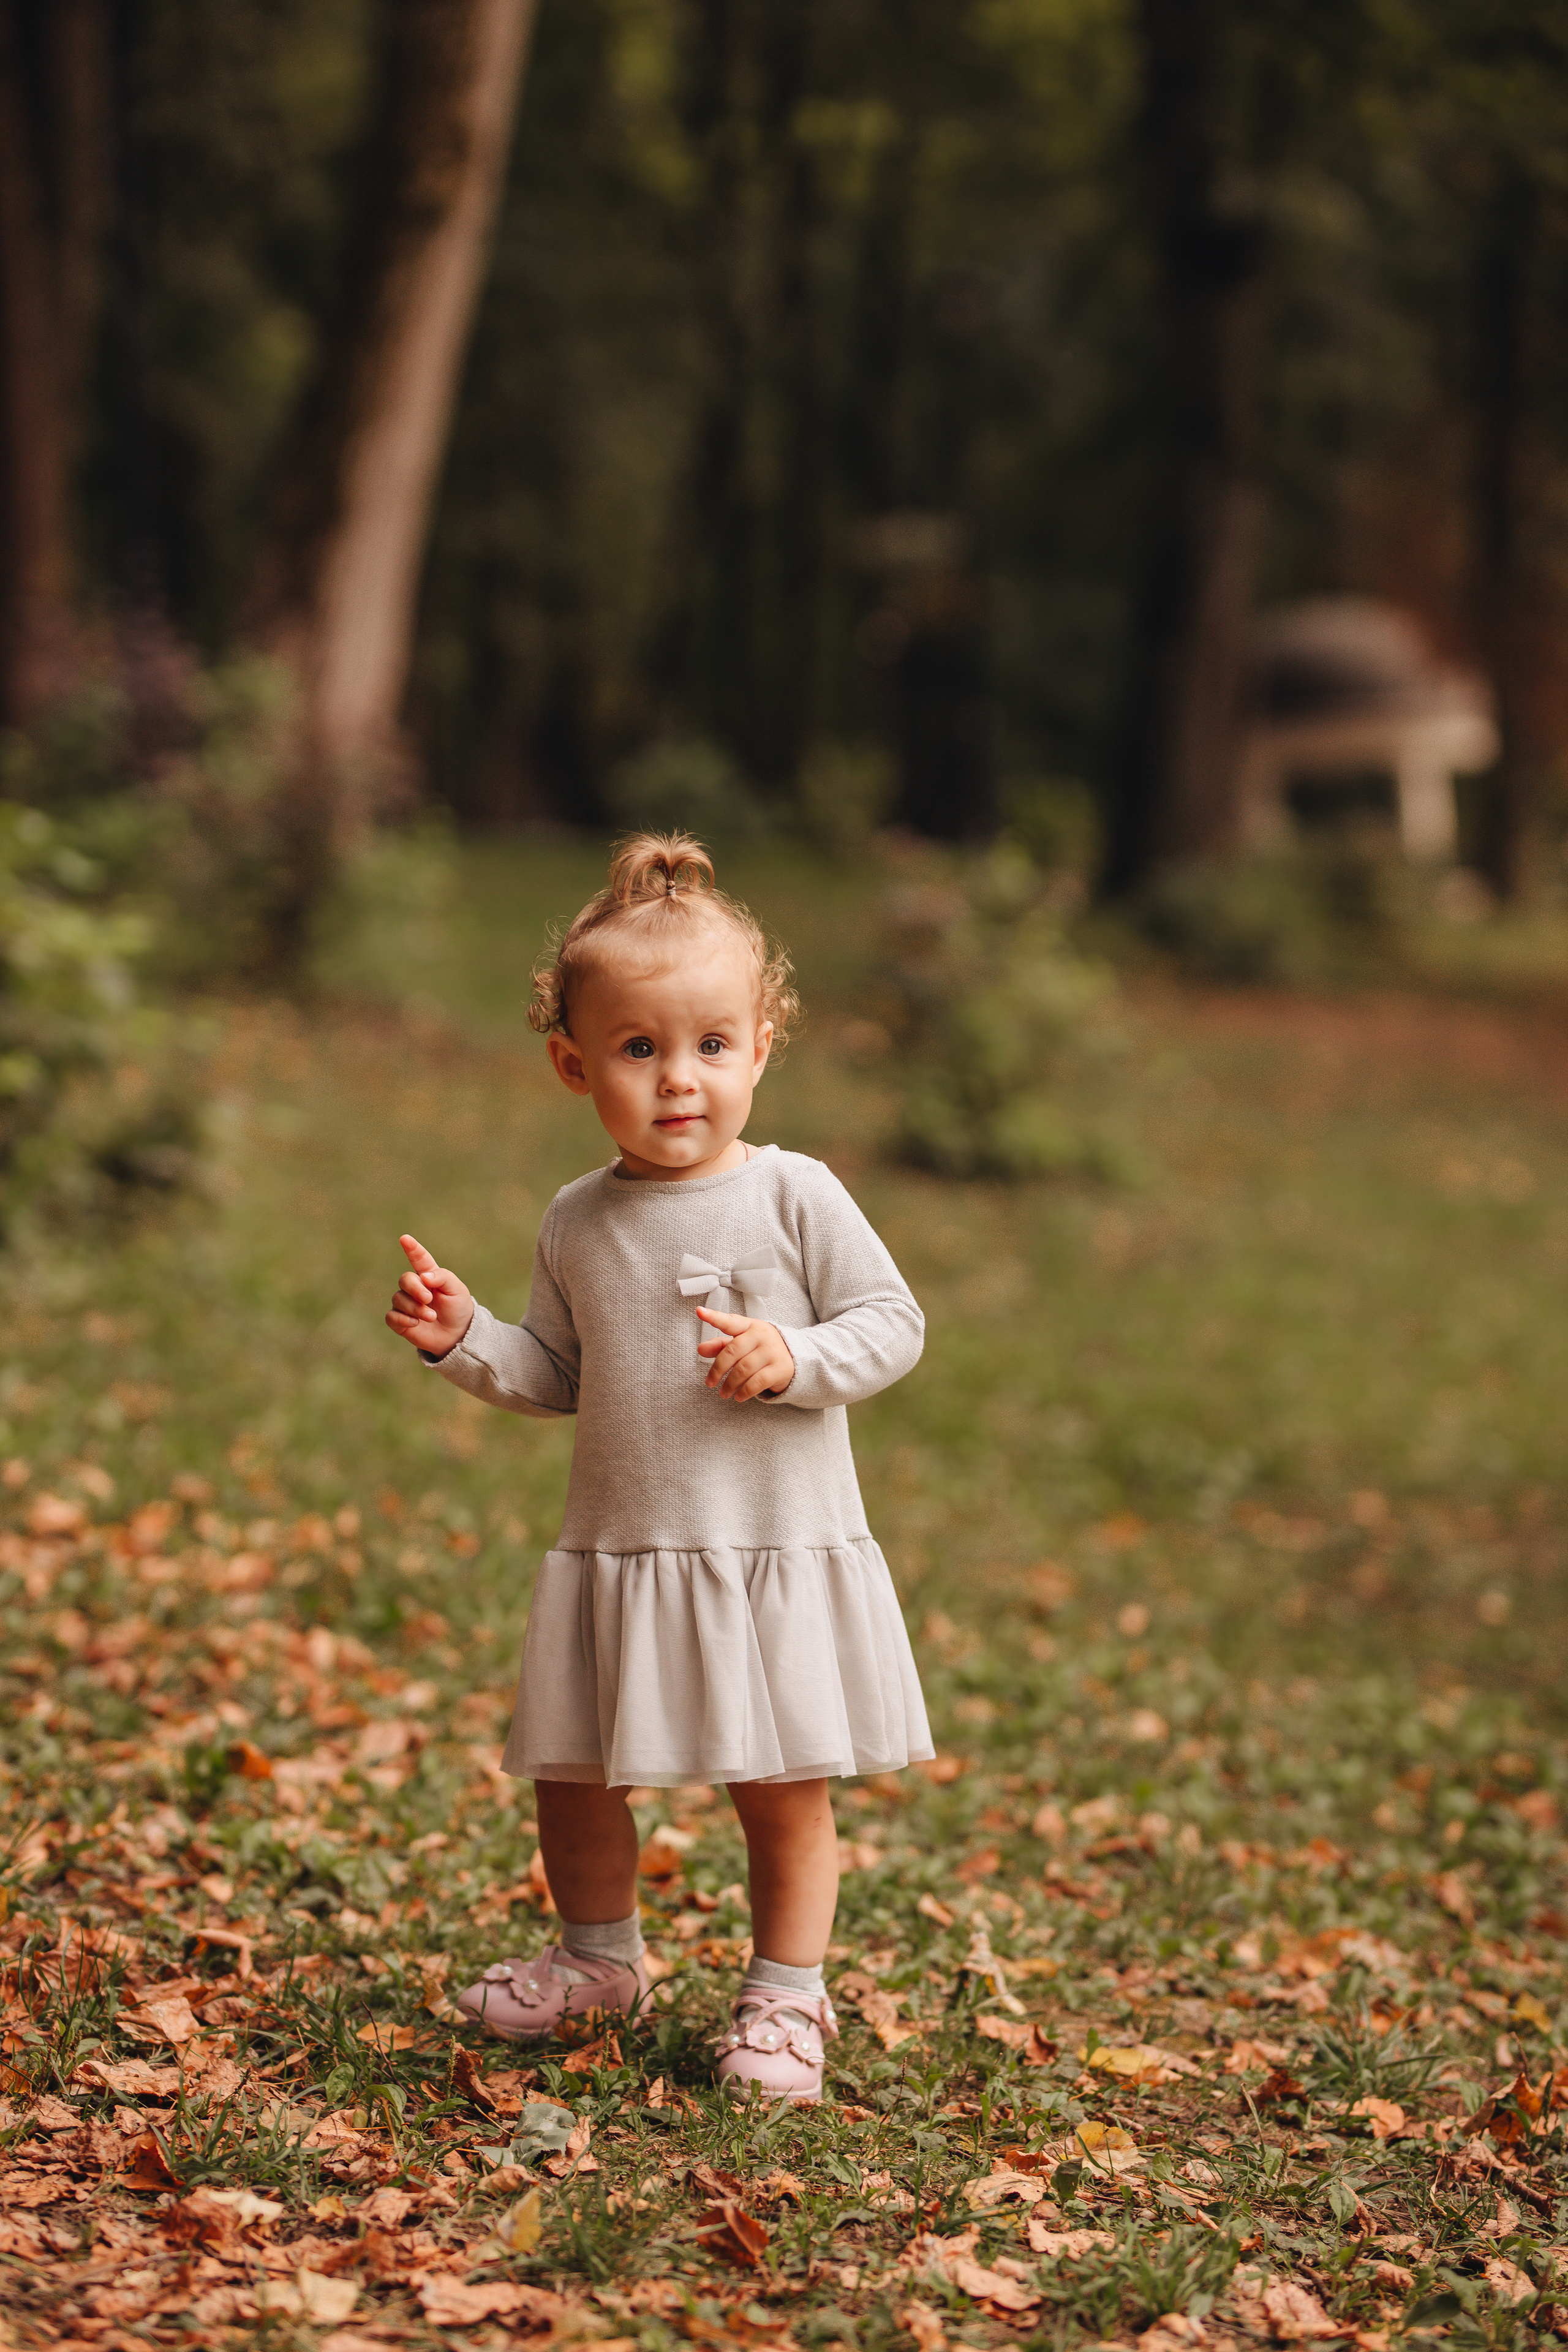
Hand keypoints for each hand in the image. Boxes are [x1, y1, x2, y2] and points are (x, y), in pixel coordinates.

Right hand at [386, 1234, 474, 1357]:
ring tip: (431, 1316)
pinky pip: (391, 1316)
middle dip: (415, 1288)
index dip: (412, 1248)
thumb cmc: (458, 1308)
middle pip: (405, 1279)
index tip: (405, 1238)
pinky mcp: (400, 1321)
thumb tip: (424, 1277)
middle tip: (428, 1299)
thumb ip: (442, 1277)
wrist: (457, 1335)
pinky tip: (415, 1324)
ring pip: (398, 1299)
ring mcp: (406, 1303)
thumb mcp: (457, 1290)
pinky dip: (403, 1319)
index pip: (419, 1259)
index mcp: (430, 1275)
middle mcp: (415, 1287)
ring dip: (415, 1308)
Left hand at [695, 1306, 794, 1401]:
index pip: (730, 1321)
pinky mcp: (780, 1368)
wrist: (794, 1358)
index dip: (714, 1317)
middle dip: (717, 1369)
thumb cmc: (760, 1349)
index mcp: (749, 1326)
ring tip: (723, 1393)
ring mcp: (772, 1351)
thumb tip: (701, 1349)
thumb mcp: (741, 1343)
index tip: (700, 1312)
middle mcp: (761, 1335)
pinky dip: (745, 1392)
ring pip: (743, 1369)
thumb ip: (720, 1345)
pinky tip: (739, 1396)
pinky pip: (757, 1382)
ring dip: (730, 1384)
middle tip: (709, 1383)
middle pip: (733, 1351)